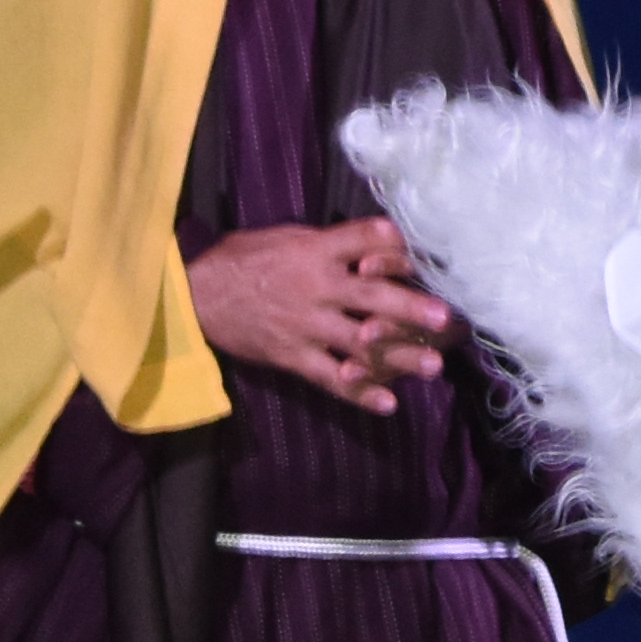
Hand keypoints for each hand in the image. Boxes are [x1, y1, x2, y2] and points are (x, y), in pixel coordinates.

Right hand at [190, 217, 454, 413]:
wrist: (196, 295)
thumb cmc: (247, 259)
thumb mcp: (290, 237)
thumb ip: (335, 242)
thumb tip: (383, 240)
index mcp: (317, 250)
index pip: (366, 242)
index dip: (399, 248)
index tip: (433, 256)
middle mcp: (316, 287)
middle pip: (371, 296)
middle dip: (409, 307)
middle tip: (445, 318)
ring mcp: (305, 325)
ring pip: (358, 342)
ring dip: (398, 356)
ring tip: (432, 367)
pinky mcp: (293, 356)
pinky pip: (330, 379)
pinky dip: (359, 393)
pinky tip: (389, 404)